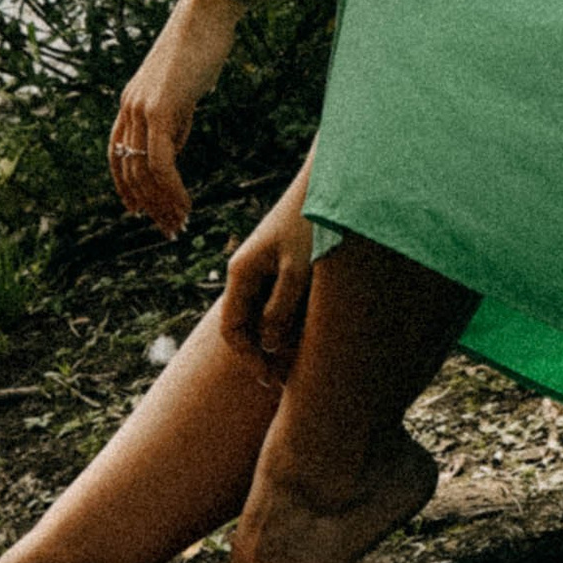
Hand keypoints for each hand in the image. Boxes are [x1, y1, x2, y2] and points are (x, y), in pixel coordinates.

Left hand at [107, 0, 238, 238]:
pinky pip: (161, 162)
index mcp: (130, 102)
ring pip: (143, 172)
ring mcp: (142, 107)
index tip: (140, 212)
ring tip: (179, 224)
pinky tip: (186, 203)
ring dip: (161, 204)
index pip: (117, 155)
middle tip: (169, 228)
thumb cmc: (201, 45)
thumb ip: (173, 120)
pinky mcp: (161, 108)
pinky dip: (171, 189)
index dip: (126, 187)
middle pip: (128, 170)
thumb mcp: (182, 90)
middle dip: (148, 205)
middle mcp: (129, 107)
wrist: (208, 11)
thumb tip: (172, 150)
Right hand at [220, 160, 316, 383]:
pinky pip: (279, 301)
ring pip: (264, 316)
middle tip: (290, 379)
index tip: (272, 380)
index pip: (232, 329)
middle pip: (246, 326)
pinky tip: (312, 330)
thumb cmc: (314, 222)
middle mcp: (248, 271)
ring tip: (305, 358)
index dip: (249, 360)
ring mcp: (265, 266)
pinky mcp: (284, 262)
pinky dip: (291, 320)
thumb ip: (280, 308)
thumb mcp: (299, 269)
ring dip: (280, 339)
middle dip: (265, 355)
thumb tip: (267, 346)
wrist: (330, 182)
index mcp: (243, 272)